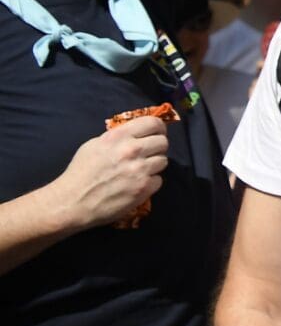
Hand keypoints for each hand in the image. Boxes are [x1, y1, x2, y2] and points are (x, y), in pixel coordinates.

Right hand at [52, 117, 169, 230]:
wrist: (71, 202)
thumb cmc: (79, 173)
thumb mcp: (94, 145)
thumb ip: (118, 137)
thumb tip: (137, 134)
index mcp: (119, 136)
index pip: (153, 123)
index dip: (158, 128)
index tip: (156, 134)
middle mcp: (132, 150)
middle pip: (163, 142)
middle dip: (157, 148)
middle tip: (147, 155)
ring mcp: (140, 170)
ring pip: (163, 161)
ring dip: (154, 166)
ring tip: (139, 171)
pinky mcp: (144, 188)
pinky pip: (158, 180)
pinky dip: (150, 182)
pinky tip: (136, 185)